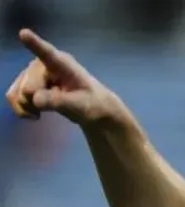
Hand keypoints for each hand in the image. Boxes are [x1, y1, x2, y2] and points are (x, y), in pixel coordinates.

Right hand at [5, 29, 124, 124]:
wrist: (90, 108)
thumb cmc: (91, 103)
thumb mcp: (80, 105)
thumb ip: (59, 101)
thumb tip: (35, 99)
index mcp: (62, 64)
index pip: (47, 53)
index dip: (35, 44)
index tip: (24, 34)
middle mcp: (42, 64)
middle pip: (28, 85)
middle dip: (38, 99)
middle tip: (59, 103)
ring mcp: (32, 74)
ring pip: (18, 92)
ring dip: (29, 106)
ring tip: (48, 109)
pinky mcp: (26, 84)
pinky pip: (13, 97)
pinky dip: (21, 109)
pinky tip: (35, 115)